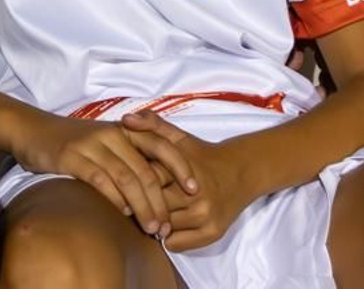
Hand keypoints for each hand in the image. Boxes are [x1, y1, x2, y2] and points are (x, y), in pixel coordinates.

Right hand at [12, 111, 198, 235]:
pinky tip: (122, 214)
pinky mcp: (72, 156)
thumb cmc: (72, 141)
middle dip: (161, 201)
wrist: (33, 129)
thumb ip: (127, 157)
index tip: (194, 189)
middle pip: (146, 170)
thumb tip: (154, 189)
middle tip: (167, 226)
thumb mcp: (104, 141)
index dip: (180, 167)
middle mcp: (112, 134)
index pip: (161, 145)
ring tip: (152, 228)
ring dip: (142, 207)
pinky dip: (114, 198)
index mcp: (124, 129)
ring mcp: (92, 144)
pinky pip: (100, 179)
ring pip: (127, 178)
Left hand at [121, 112, 256, 251]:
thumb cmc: (201, 154)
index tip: (123, 184)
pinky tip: (165, 228)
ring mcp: (206, 215)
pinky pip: (177, 244)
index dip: (132, 183)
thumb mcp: (179, 136)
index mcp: (185, 168)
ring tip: (146, 216)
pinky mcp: (213, 233)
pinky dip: (168, 239)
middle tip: (130, 204)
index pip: (148, 180)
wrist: (240, 171)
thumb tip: (126, 119)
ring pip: (164, 227)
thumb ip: (152, 125)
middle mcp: (197, 194)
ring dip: (153, 224)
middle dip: (140, 206)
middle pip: (155, 207)